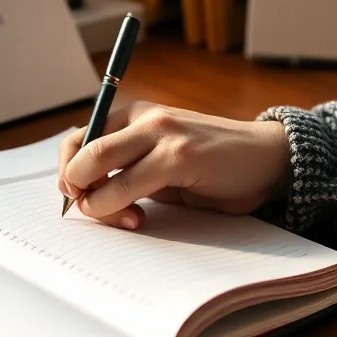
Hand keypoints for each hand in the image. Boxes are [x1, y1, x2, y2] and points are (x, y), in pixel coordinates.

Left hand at [58, 102, 291, 229]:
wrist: (268, 158)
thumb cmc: (215, 166)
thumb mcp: (163, 164)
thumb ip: (129, 171)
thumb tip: (85, 196)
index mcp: (136, 116)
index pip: (79, 140)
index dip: (68, 173)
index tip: (78, 200)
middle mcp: (144, 117)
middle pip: (80, 151)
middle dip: (74, 190)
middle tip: (88, 211)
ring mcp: (161, 133)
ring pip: (96, 164)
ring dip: (95, 204)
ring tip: (124, 220)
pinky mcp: (178, 155)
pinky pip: (126, 184)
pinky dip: (117, 208)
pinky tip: (138, 218)